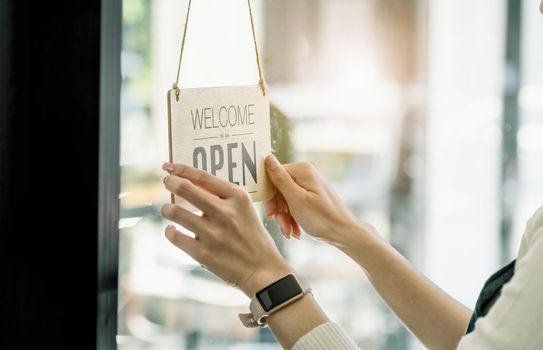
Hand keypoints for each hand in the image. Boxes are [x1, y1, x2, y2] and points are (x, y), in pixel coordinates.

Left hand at [161, 162, 291, 296]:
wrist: (262, 270)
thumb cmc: (252, 236)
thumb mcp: (245, 209)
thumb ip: (223, 197)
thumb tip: (192, 183)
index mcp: (238, 198)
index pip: (203, 176)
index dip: (182, 169)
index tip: (170, 166)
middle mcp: (225, 212)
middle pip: (185, 188)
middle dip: (170, 182)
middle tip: (167, 182)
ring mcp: (213, 233)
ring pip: (175, 212)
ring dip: (167, 209)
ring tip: (169, 210)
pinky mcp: (203, 253)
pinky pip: (174, 236)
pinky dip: (170, 231)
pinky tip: (172, 230)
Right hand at [264, 155, 369, 246]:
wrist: (343, 233)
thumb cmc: (322, 218)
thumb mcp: (296, 199)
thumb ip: (280, 178)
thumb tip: (267, 157)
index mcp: (303, 169)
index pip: (274, 176)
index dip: (270, 196)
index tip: (271, 214)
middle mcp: (307, 172)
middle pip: (279, 189)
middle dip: (279, 210)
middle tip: (282, 225)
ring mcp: (310, 183)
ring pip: (286, 198)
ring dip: (285, 216)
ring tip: (290, 231)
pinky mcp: (312, 194)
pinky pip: (295, 203)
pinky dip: (292, 216)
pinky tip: (295, 229)